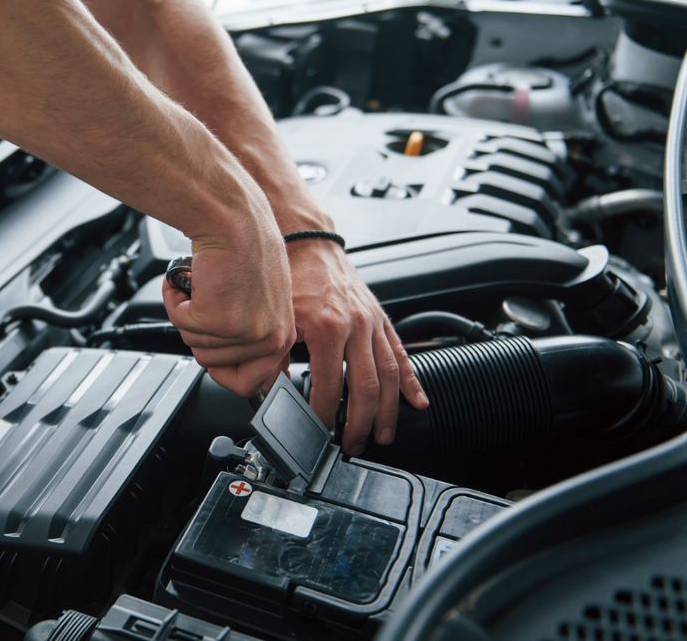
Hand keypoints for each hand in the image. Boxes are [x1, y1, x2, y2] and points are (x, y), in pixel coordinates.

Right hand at [162, 224, 294, 396]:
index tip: (215, 351)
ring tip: (205, 286)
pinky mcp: (219, 320)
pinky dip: (176, 300)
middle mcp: (270, 339)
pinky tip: (193, 280)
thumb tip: (235, 370)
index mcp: (283, 337)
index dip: (224, 369)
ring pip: (195, 345)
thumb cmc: (244, 249)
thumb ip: (252, 337)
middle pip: (213, 365)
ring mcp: (245, 332)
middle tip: (211, 302)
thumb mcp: (260, 303)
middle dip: (201, 333)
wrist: (232, 218)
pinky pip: (180, 324)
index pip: (251, 384)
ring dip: (189, 314)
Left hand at [286, 239, 428, 454]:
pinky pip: (400, 353)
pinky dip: (410, 380)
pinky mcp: (381, 318)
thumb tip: (268, 390)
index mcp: (328, 327)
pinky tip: (418, 401)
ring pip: (389, 375)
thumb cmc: (290, 275)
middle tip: (353, 445)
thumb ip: (273, 357)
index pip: (330, 386)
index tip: (319, 431)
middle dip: (361, 423)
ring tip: (384, 436)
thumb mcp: (277, 317)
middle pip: (366, 387)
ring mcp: (372, 322)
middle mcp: (356, 326)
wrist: (308, 241)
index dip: (325, 414)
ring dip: (389, 410)